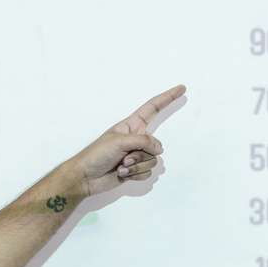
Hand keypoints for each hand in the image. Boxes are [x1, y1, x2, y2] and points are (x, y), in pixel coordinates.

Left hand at [67, 84, 185, 197]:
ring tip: (120, 166)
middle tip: (123, 157)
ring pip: (152, 161)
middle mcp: (136, 139)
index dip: (167, 98)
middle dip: (141, 154)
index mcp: (131, 125)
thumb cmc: (96, 154)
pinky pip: (147, 173)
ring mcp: (136, 155)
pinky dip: (135, 175)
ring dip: (136, 166)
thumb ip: (143, 141)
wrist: (85, 178)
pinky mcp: (134, 170)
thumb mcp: (119, 141)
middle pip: (155, 144)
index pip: (153, 108)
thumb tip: (159, 149)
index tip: (181, 88)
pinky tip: (121, 174)